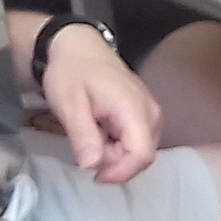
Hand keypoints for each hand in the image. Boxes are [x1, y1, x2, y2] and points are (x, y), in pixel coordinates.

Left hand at [41, 25, 160, 185]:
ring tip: (91, 137)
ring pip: (141, 151)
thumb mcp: (70, 105)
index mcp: (134, 108)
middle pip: (142, 156)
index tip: (93, 174)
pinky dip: (118, 146)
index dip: (119, 172)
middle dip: (114, 163)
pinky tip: (100, 132)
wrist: (78, 47)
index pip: (141, 155)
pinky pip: (138, 140)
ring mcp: (150, 112)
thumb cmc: (72, 72)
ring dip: (115, 155)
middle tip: (86, 149)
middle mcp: (150, 112)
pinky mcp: (145, 113)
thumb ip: (84, 136)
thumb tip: (93, 166)